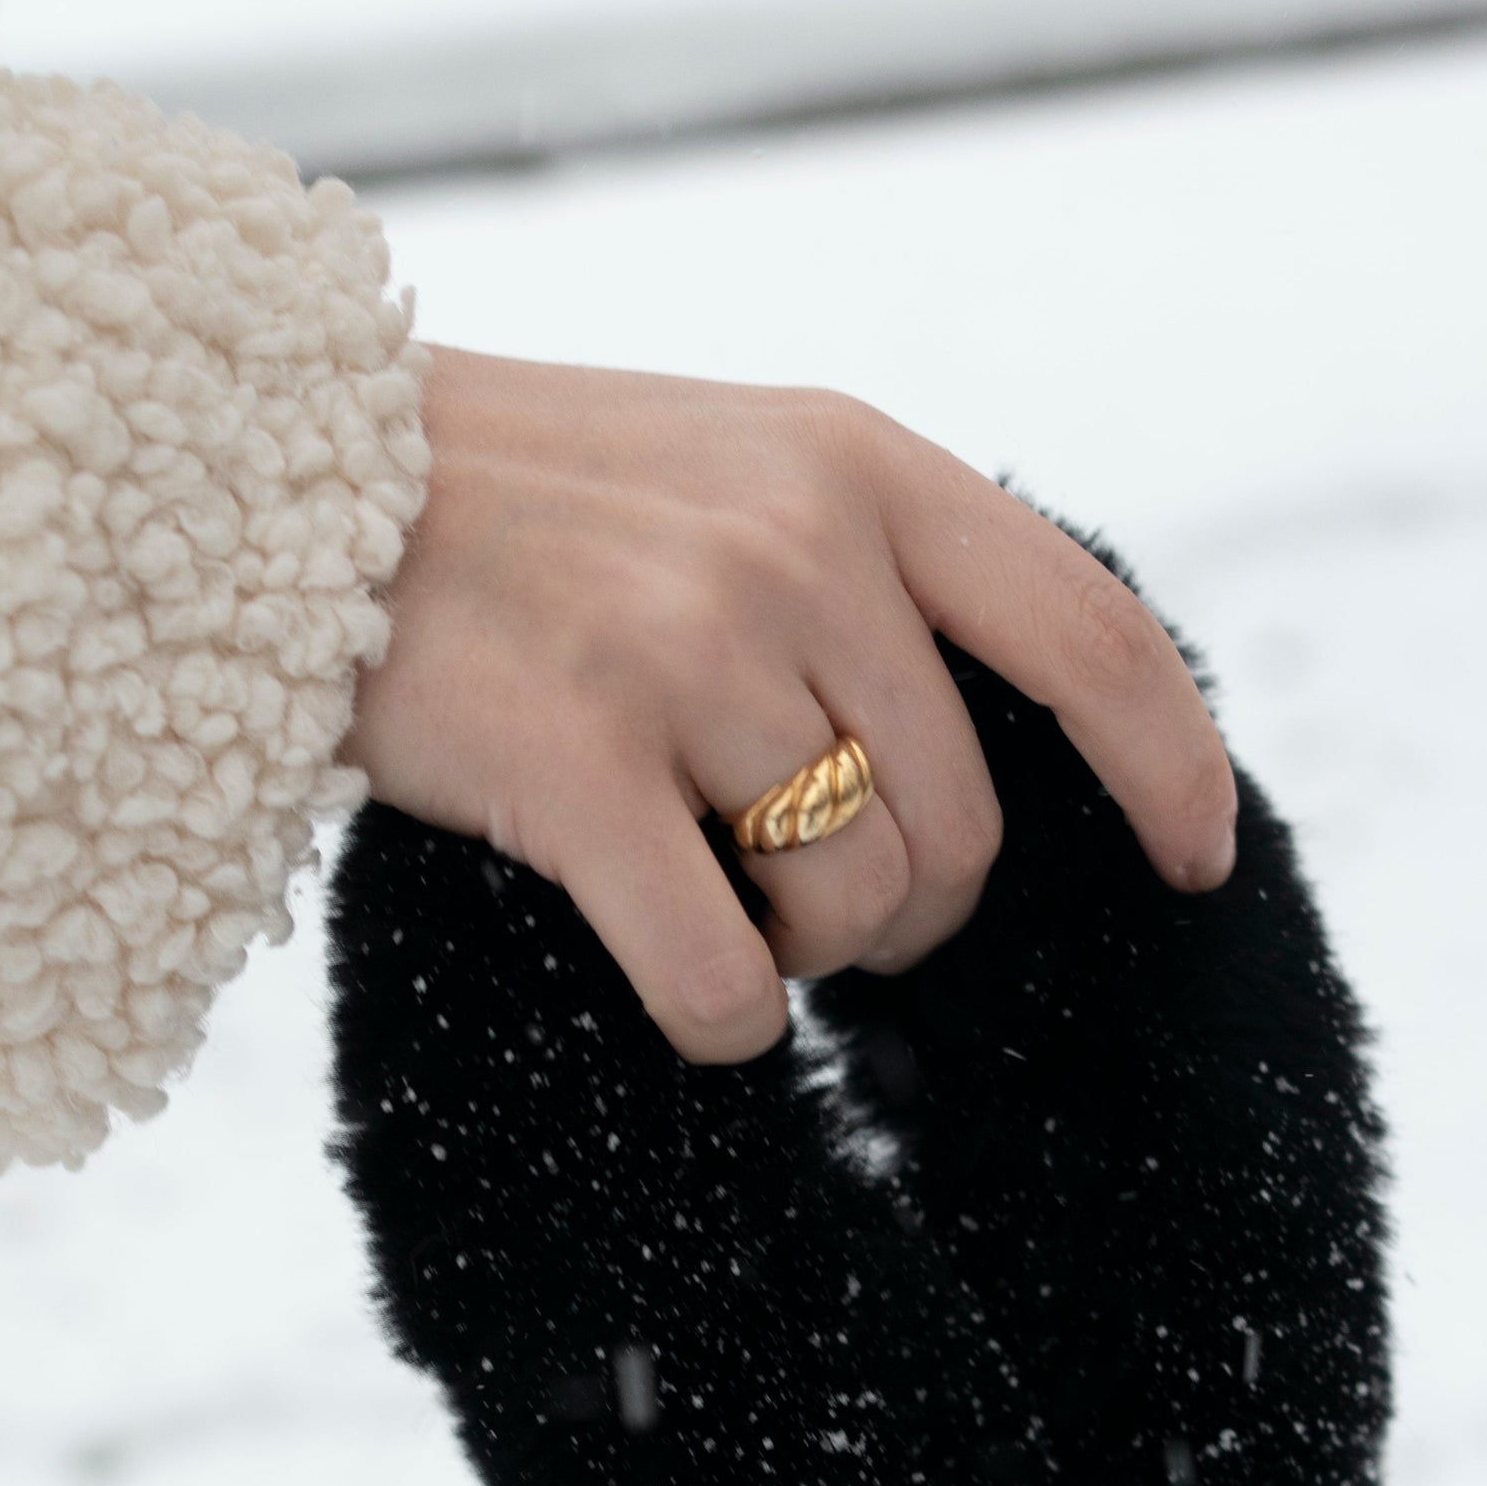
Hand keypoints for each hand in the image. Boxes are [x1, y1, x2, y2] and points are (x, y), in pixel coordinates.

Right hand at [345, 346, 1235, 1062]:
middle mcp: (797, 547)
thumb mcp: (733, 463)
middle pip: (961, 828)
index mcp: (859, 465)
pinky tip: (687, 989)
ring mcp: (688, 650)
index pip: (1090, 635)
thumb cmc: (524, 500)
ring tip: (713, 892)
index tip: (1200, 858)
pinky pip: (724, 980)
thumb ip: (871, 563)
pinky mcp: (578, 764)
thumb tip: (988, 743)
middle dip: (907, 907)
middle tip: (806, 895)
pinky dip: (722, 1022)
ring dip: (801, 950)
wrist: (287, 475)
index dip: (1173, 765)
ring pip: (851, 907)